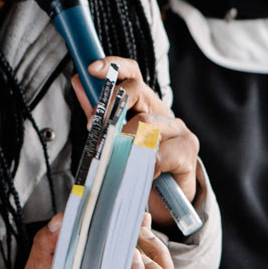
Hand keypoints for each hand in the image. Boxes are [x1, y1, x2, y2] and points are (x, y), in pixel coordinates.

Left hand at [72, 57, 200, 228]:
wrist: (169, 202)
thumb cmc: (140, 168)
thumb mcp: (115, 138)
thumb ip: (99, 112)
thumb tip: (79, 81)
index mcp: (146, 106)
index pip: (133, 74)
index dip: (114, 66)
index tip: (93, 68)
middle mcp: (164, 113)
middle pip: (136, 92)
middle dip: (110, 109)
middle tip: (96, 130)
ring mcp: (179, 130)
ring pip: (145, 123)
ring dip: (125, 141)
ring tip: (119, 159)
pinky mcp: (188, 152)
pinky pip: (159, 154)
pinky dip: (145, 166)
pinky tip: (143, 175)